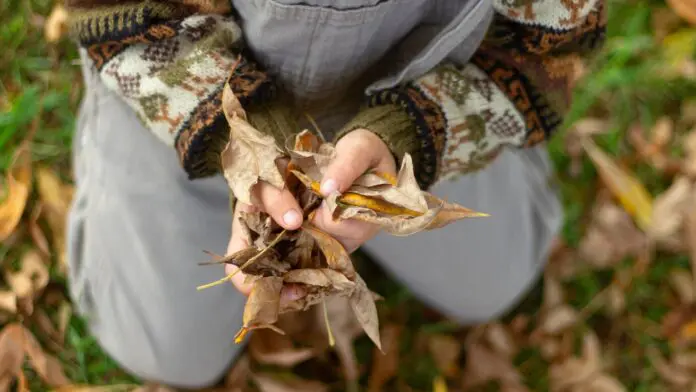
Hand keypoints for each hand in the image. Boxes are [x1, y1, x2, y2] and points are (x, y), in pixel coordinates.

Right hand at [225, 128, 396, 295]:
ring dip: (268, 279)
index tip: (295, 221)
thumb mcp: (358, 150)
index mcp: (279, 173)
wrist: (376, 179)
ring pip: (256, 257)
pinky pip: (283, 271)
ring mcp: (282, 230)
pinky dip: (286, 286)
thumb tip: (329, 190)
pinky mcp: (300, 249)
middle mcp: (272, 204)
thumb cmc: (360, 158)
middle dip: (258, 257)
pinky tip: (296, 296)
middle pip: (247, 229)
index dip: (274, 204)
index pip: (262, 185)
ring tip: (289, 295)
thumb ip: (346, 165)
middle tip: (282, 274)